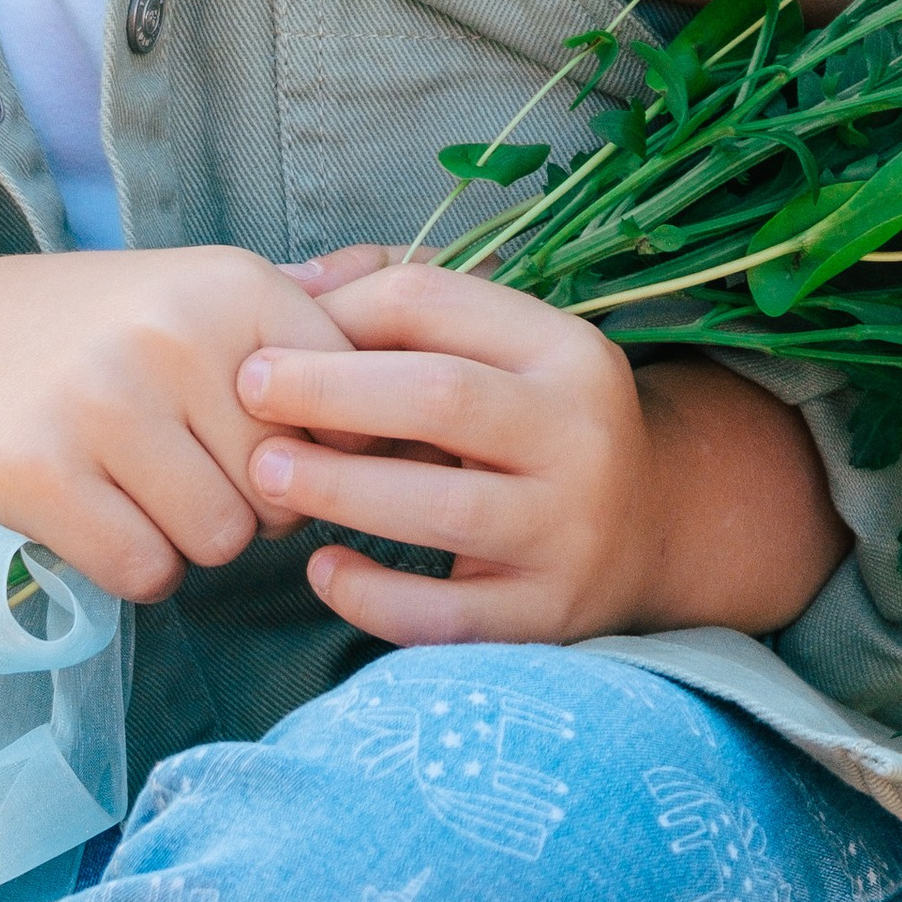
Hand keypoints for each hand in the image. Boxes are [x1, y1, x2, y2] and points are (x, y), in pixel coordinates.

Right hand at [0, 246, 357, 592]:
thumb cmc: (119, 331)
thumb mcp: (210, 294)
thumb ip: (309, 305)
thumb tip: (403, 273)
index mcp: (234, 286)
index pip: (345, 407)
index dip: (322, 448)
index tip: (278, 443)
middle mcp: (172, 334)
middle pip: (284, 488)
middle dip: (255, 502)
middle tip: (199, 470)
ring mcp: (102, 402)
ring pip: (219, 540)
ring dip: (195, 539)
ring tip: (153, 490)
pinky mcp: (41, 473)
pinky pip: (145, 571)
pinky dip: (138, 566)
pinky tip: (109, 516)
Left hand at [236, 262, 847, 645]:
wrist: (653, 529)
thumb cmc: (534, 419)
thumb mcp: (501, 344)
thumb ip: (400, 300)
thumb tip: (286, 284)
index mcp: (565, 347)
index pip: (437, 303)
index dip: (342, 311)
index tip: (269, 335)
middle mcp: (580, 433)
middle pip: (443, 395)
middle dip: (332, 389)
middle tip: (248, 391)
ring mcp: (569, 531)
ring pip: (446, 506)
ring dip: (340, 486)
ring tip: (265, 475)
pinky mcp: (547, 617)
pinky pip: (447, 617)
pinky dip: (375, 596)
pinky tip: (324, 569)